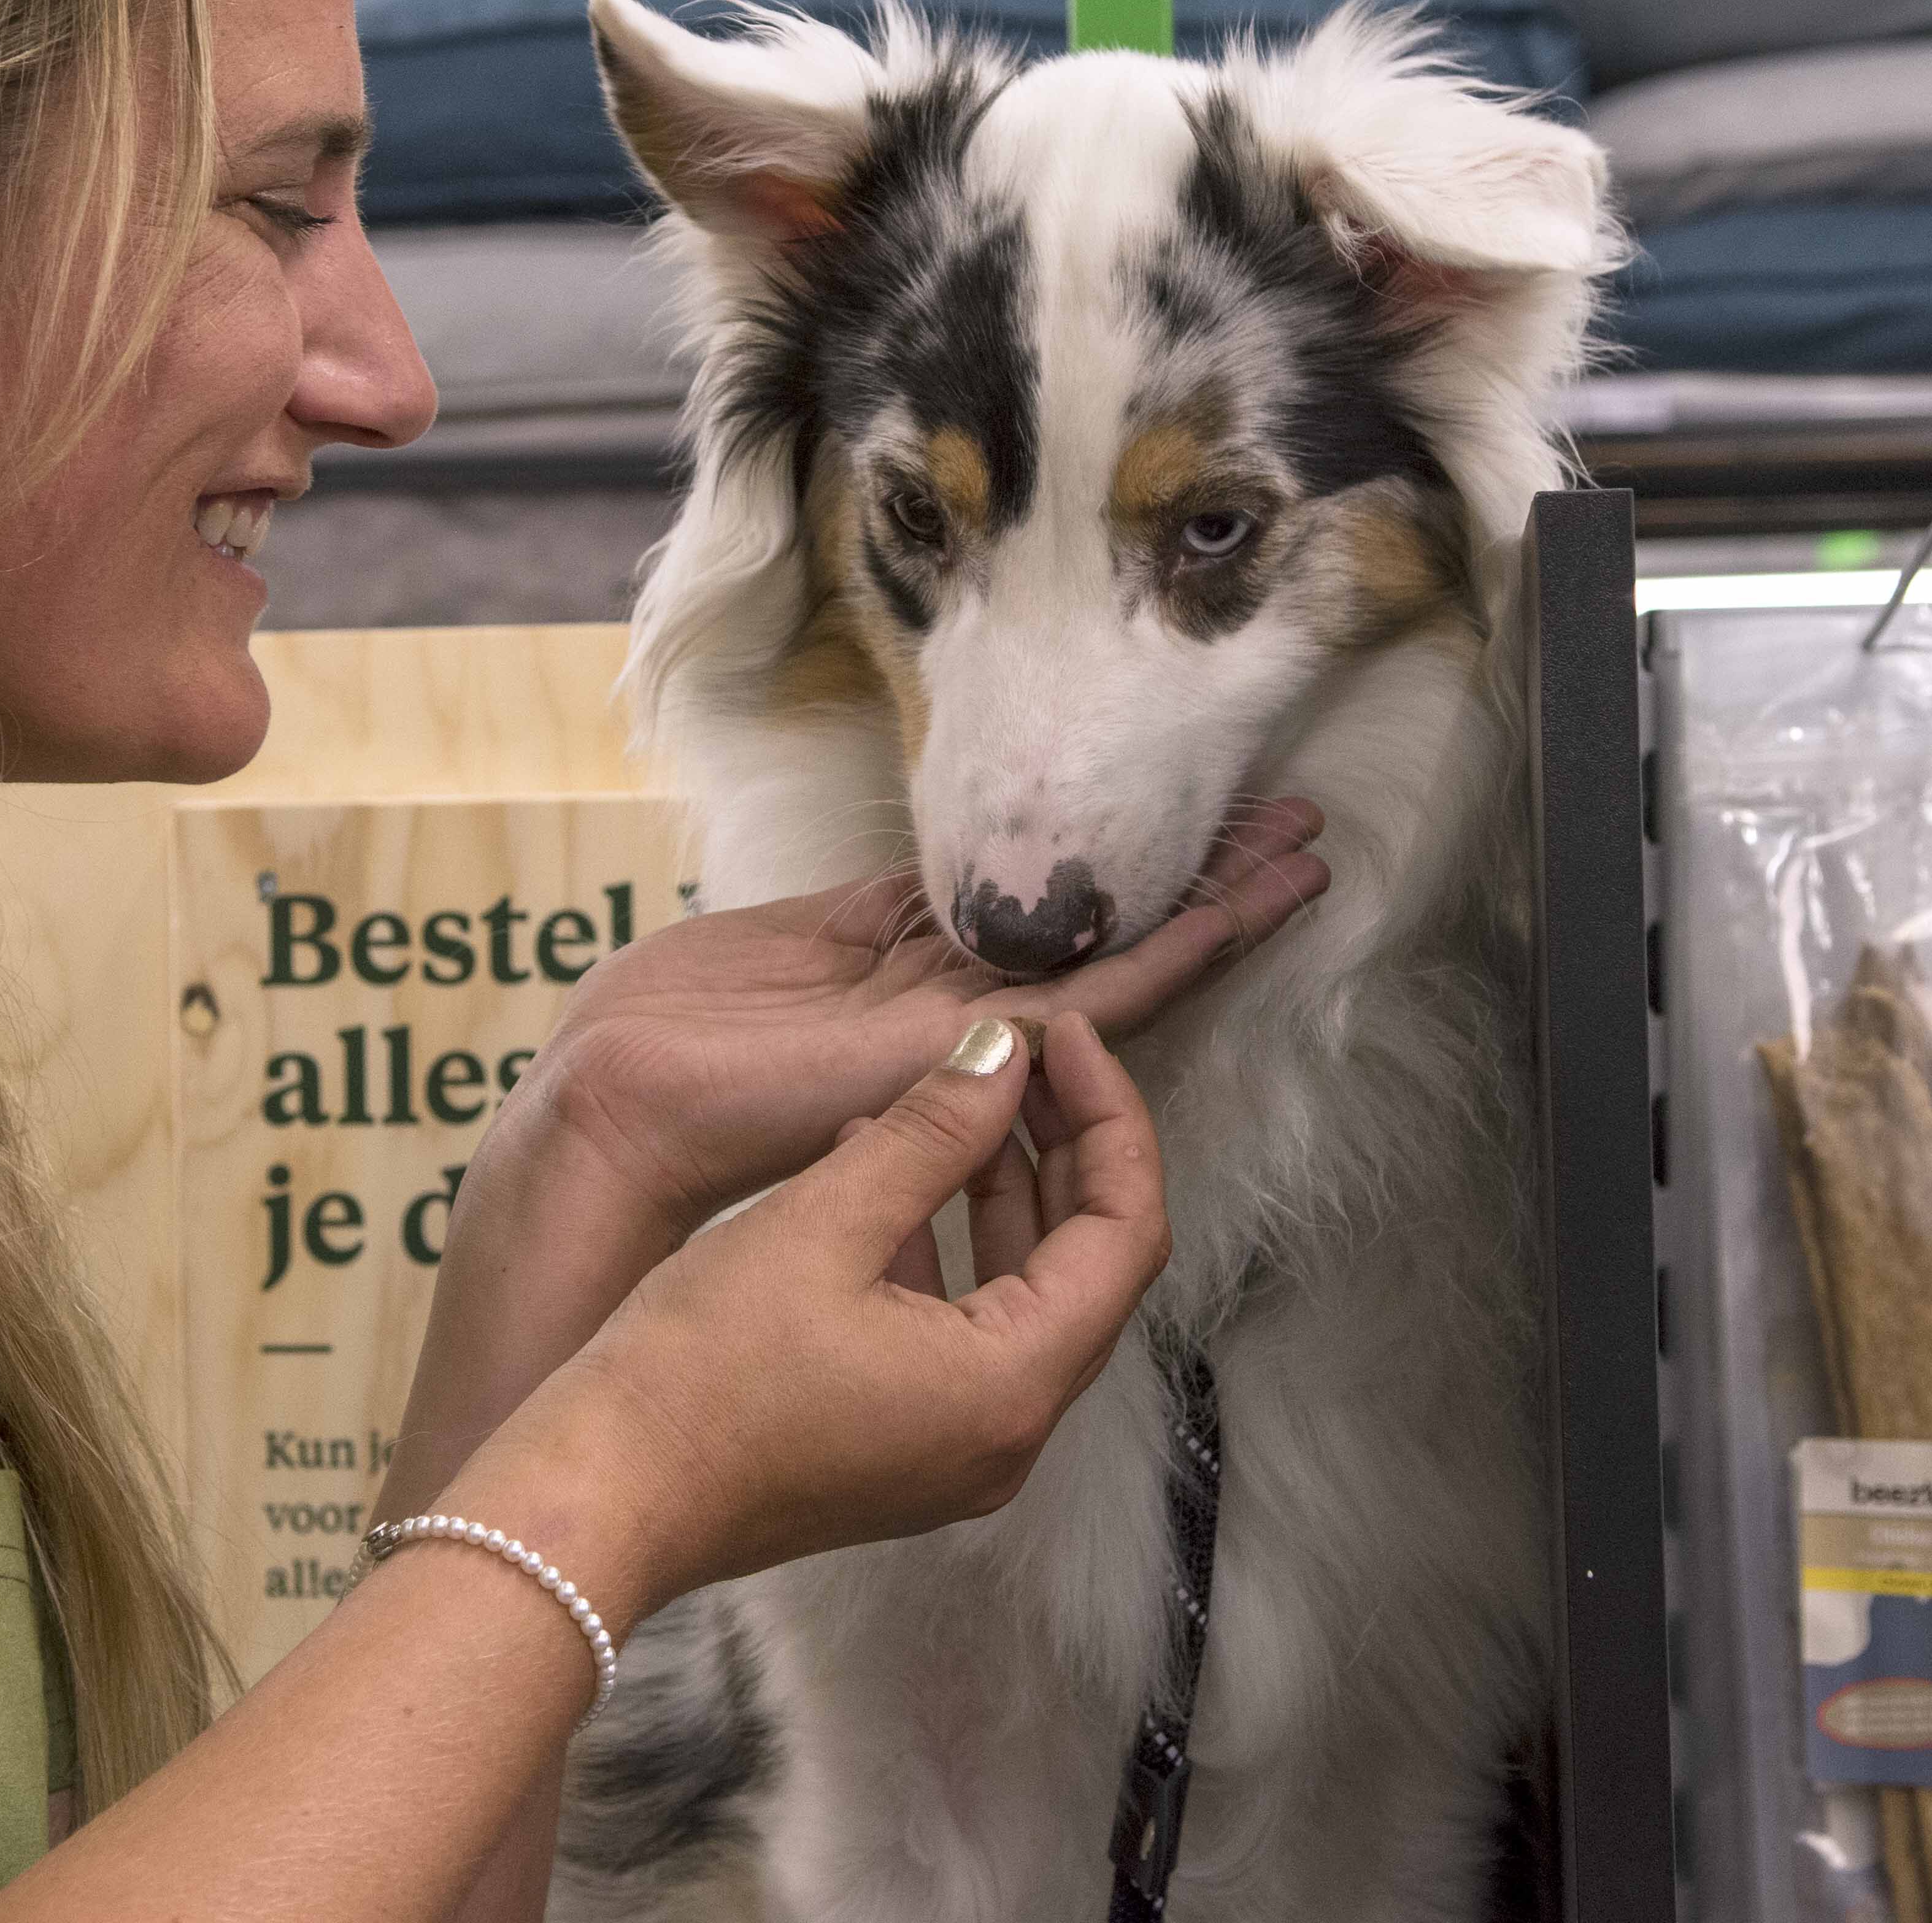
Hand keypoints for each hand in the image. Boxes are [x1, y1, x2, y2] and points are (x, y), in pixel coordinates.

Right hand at [455, 1013, 1166, 1621]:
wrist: (597, 1502)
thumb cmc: (698, 1370)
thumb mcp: (819, 1225)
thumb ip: (930, 1133)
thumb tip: (1006, 1054)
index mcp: (1011, 1385)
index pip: (1127, 1232)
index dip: (1111, 1118)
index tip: (1064, 1035)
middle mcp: (1008, 1435)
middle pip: (1089, 1268)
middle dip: (1062, 1150)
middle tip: (1019, 1056)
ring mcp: (955, 1454)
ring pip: (1023, 1298)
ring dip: (997, 1194)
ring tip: (945, 1098)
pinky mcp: (901, 1453)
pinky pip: (961, 1334)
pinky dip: (941, 1250)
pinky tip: (875, 1177)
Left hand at [506, 795, 1326, 1241]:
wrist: (627, 1104)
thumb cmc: (672, 1035)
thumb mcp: (785, 941)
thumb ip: (875, 920)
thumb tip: (939, 878)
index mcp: (910, 978)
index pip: (1045, 922)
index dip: (1122, 877)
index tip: (1188, 826)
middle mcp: (963, 1017)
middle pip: (1110, 943)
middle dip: (1203, 891)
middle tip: (1299, 835)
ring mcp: (979, 1040)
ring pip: (1129, 969)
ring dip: (1220, 913)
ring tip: (1304, 861)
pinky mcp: (980, 1053)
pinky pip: (1100, 996)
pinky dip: (1179, 949)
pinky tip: (1241, 912)